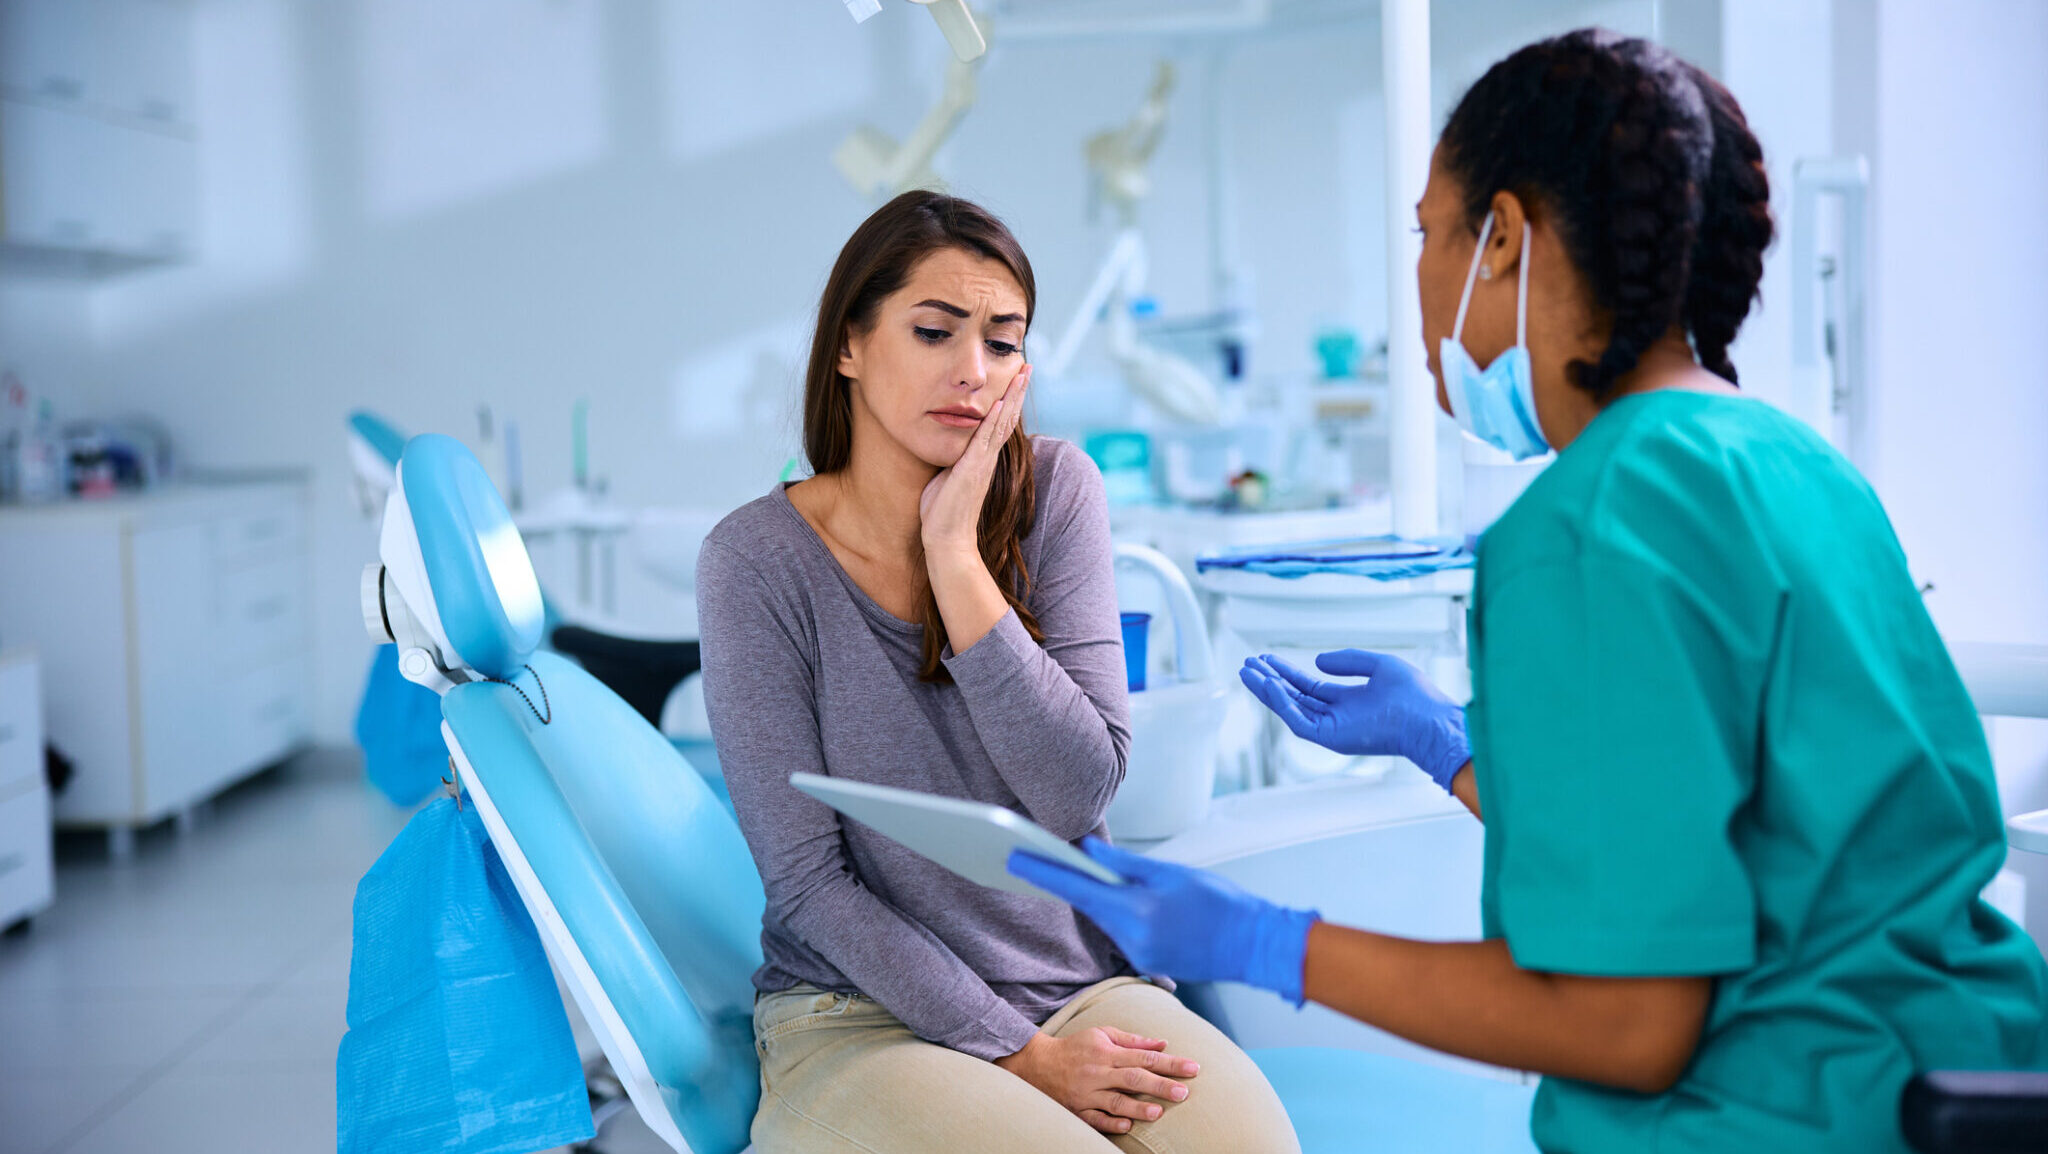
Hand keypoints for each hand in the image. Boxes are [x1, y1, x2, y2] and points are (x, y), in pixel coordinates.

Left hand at [919, 365, 1028, 564]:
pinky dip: (994, 420)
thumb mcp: (946, 477)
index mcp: (981, 458)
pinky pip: (986, 440)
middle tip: (1027, 365)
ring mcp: (982, 463)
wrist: (947, 540)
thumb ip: (952, 460)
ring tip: (1022, 374)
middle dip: (1017, 390)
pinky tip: (1000, 402)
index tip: (1014, 378)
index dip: (1008, 400)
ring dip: (1012, 397)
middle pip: (1007, 417)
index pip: (999, 423)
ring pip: (1002, 423)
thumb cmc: (943, 513)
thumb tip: (947, 449)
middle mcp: (987, 458)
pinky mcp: (972, 470)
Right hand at [993, 1025, 1197, 1135]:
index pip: (1144, 1057)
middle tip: (1184, 1093)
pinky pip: (1095, 1118)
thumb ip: (1132, 1040)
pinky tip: (1127, 1124)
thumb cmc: (1077, 1047)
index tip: (1193, 1069)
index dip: (1170, 1063)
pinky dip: (1111, 1121)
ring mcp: (1087, 1092)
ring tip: (1158, 1112)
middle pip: (1133, 1078)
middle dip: (1160, 1085)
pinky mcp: (1077, 1109)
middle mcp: (1098, 1072)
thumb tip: (1162, 1044)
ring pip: (1115, 1101)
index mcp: (1106, 1051)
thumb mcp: (1102, 1034)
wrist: (1038, 1063)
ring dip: (1137, 1106)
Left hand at [1008, 838, 1317, 1004]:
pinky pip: (1125, 933)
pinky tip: (1127, 899)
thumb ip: (1126, 865)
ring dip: (1100, 898)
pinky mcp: (1151, 962)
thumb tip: (1088, 851)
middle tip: (1041, 856)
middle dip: (1070, 882)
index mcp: (1135, 912)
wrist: (1254, 944)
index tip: (1014, 860)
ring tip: (1091, 872)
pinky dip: (1120, 914)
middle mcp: (1132, 939)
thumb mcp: (1171, 873)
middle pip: (1090, 906)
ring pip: (1107, 919)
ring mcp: (1141, 955)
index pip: (1077, 889)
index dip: (1043, 873)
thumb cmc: (1219, 903)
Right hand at [1239, 650, 1470, 790]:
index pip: (1309, 688)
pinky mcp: (1330, 739)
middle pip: (1295, 698)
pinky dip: (1281, 704)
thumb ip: (1347, 661)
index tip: (1266, 659)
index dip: (1287, 673)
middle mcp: (1337, 717)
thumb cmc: (1413, 694)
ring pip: (1290, 709)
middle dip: (1270, 681)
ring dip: (1267, 691)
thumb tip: (1315, 661)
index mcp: (1349, 702)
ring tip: (1246, 671)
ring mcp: (1333, 730)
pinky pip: (1298, 721)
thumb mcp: (1378, 665)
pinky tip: (1269, 684)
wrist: (1428, 719)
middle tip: (1247, 664)